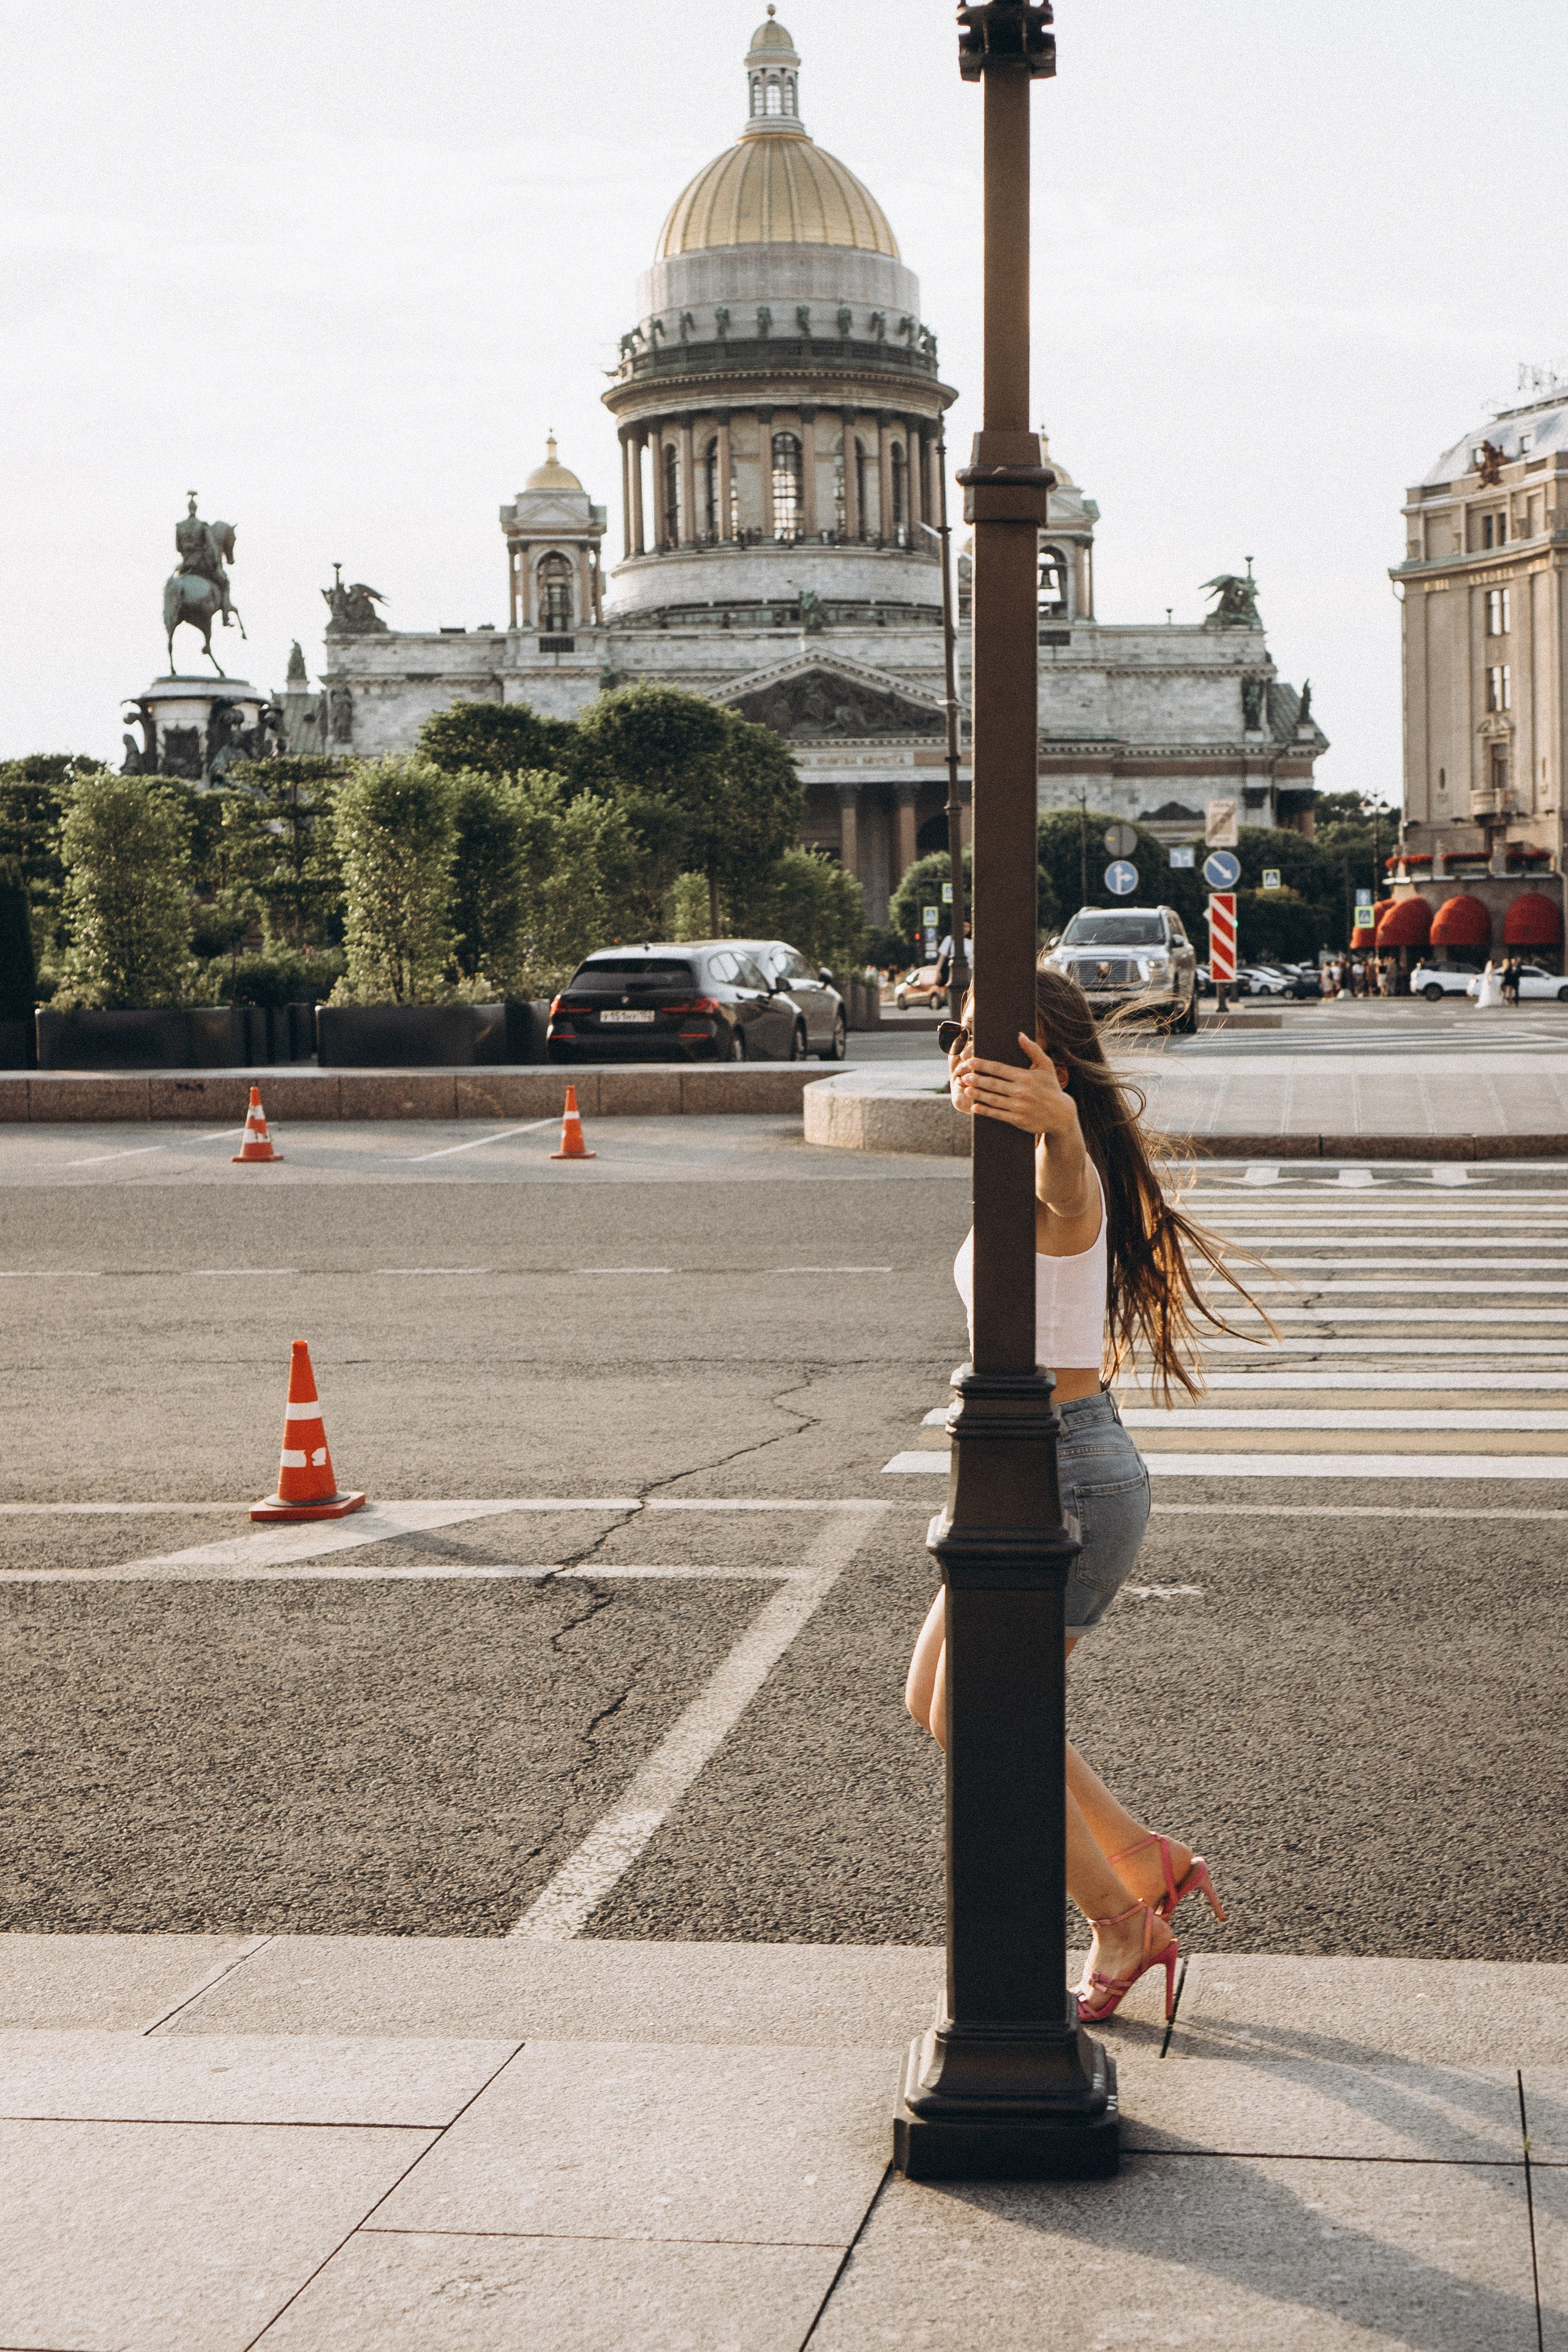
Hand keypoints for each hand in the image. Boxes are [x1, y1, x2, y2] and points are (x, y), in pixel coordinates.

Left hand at [951, 1031, 1077, 1137]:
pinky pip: (997, 1114)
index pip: (999, 1069)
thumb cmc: (1051, 1087)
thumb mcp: (1046, 1066)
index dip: (983, 1065)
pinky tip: (975, 1107)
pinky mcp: (1018, 1120)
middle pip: (993, 1084)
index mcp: (1026, 1077)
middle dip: (976, 1079)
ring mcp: (1019, 1107)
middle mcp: (1021, 1091)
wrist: (1061, 1115)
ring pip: (993, 1099)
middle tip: (964, 1075)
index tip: (970, 1062)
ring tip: (966, 1089)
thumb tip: (1020, 1035)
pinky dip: (985, 1111)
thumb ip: (1033, 1049)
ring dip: (977, 1094)